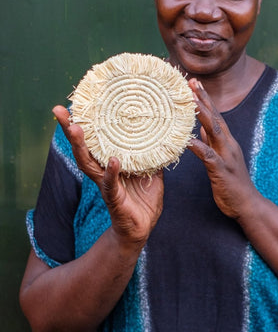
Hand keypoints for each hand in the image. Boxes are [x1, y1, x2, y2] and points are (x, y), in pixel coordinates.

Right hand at [53, 106, 163, 246]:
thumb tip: (162, 133)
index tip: (72, 104)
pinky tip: (113, 161)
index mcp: (109, 163)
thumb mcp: (151, 170)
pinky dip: (112, 172)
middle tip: (59, 110)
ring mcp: (106, 185)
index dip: (82, 123)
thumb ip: (153, 153)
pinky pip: (111, 184)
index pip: (92, 140)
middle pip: (81, 147)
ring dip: (81, 145)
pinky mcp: (114, 199)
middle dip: (69, 128)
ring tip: (75, 128)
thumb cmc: (142, 198)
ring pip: (88, 163)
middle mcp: (102, 171)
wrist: (142, 228)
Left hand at [187, 79, 258, 219]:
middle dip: (203, 99)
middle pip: (215, 117)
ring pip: (213, 131)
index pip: (215, 115)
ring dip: (202, 115)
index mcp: (227, 141)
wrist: (247, 204)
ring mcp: (226, 156)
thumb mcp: (220, 159)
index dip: (205, 98)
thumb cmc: (232, 182)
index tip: (194, 83)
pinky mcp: (221, 170)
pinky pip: (208, 156)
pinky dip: (198, 146)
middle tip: (191, 82)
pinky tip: (187, 140)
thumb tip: (200, 130)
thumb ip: (212, 143)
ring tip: (190, 102)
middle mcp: (228, 144)